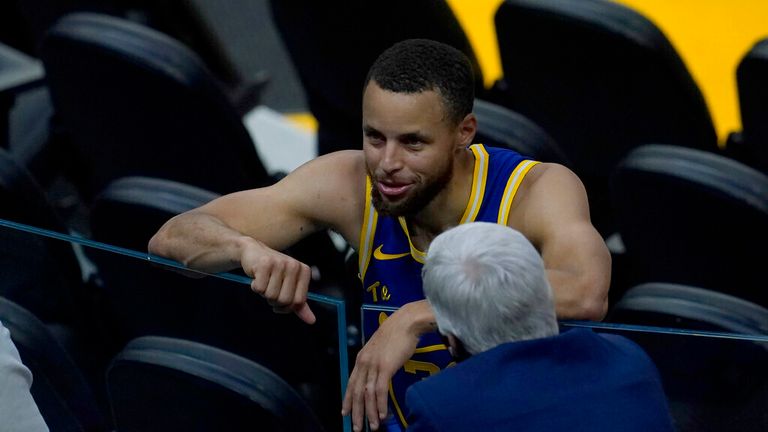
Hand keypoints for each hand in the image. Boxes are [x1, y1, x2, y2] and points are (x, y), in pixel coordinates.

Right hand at [241, 240, 314, 323]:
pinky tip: (257, 276)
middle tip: (270, 290)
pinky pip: (259, 288)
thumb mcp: (289, 286)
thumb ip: (300, 304)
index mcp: (304, 271)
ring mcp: (280, 263)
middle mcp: (294, 266)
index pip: (298, 302)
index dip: (286, 307)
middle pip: (285, 300)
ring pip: (271, 295)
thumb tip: (312, 321)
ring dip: (264, 293)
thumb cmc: (273, 272)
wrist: (254, 253)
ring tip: (264, 281)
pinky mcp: (265, 263)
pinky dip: (255, 286)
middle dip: (274, 301)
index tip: (279, 300)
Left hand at [341, 307, 419, 430]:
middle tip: (356, 427)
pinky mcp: (385, 367)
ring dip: (369, 413)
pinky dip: (380, 405)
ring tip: (372, 426)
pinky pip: (380, 391)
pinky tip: (382, 415)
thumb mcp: (380, 348)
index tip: (345, 413)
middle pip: (357, 392)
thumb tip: (379, 373)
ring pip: (367, 394)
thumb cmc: (397, 333)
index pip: (351, 383)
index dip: (348, 399)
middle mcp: (364, 362)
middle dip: (356, 412)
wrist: (406, 322)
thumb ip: (376, 361)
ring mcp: (374, 365)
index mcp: (362, 358)